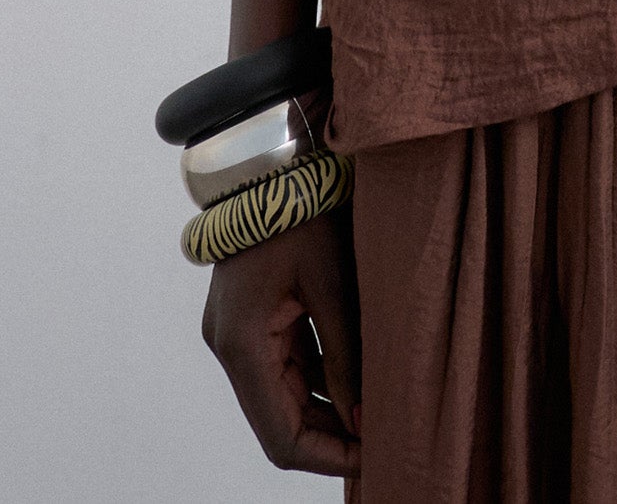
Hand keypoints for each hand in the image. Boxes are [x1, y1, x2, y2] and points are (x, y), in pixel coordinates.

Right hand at [201, 203, 360, 476]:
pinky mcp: (252, 319)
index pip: (279, 435)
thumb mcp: (332, 281)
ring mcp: (239, 334)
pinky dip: (321, 379)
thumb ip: (345, 353)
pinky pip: (287, 364)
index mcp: (243, 344)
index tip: (373, 455)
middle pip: (280, 421)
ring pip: (285, 395)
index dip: (326, 455)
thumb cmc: (301, 212)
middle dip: (331, 435)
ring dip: (328, 409)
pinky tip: (360, 381)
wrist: (272, 162)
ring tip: (381, 412)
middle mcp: (231, 348)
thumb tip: (361, 417)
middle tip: (384, 439)